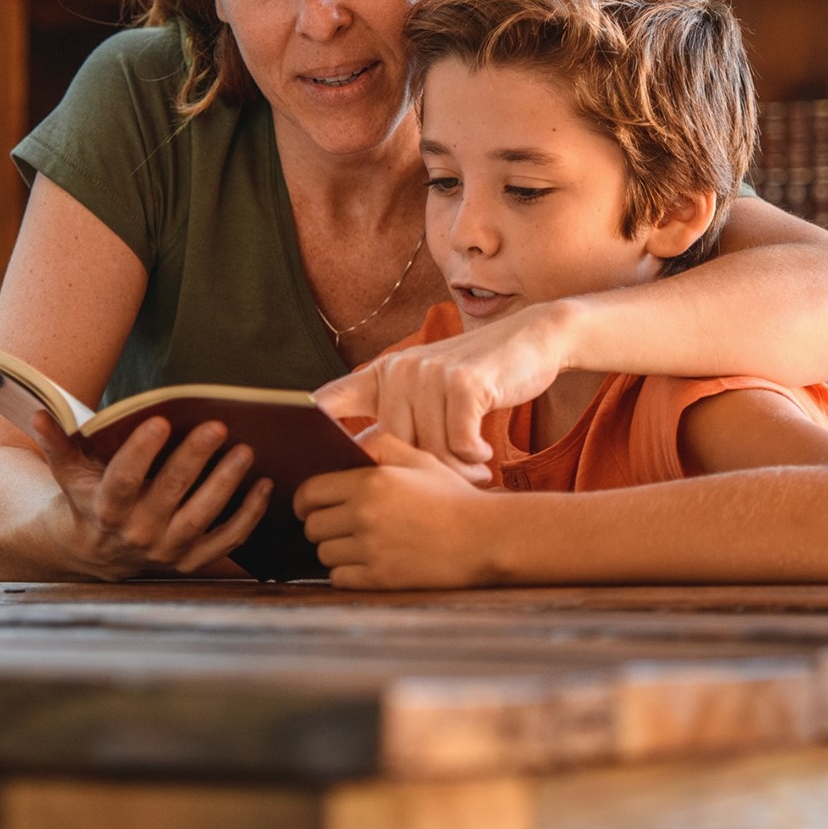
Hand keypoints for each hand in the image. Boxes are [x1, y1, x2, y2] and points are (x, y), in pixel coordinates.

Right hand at [29, 412, 272, 578]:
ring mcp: (167, 550)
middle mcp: (137, 533)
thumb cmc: (87, 497)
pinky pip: (226, 540)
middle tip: (217, 426)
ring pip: (201, 517)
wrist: (96, 550)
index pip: (123, 480)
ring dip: (226, 484)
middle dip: (194, 458)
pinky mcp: (192, 559)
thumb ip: (58, 441)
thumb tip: (40, 412)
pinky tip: (265, 485)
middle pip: (170, 493)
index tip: (160, 421)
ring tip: (246, 451)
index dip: (141, 452)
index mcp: (106, 508)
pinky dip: (248, 516)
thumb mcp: (69, 471)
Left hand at [294, 433, 498, 588]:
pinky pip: (339, 578)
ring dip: (335, 551)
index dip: (305, 500)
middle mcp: (364, 515)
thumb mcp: (420, 459)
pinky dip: (347, 573)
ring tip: (357, 545)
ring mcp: (370, 549)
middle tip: (339, 527)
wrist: (484, 538)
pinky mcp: (379, 578)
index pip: (310, 492)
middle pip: (313, 526)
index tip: (310, 507)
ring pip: (324, 554)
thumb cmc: (453, 498)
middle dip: (321, 526)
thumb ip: (381, 446)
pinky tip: (366, 564)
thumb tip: (347, 447)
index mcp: (370, 482)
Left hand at [313, 300, 575, 476]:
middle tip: (448, 489)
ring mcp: (430, 373)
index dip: (309, 426)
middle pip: (393, 447)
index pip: (332, 399)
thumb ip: (399, 420)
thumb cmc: (476, 379)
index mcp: (382, 375)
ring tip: (475, 475)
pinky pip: (460, 442)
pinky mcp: (465, 381)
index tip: (297, 452)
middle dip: (420, 476)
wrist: (530, 340)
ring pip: (430, 449)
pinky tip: (485, 455)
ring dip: (454, 471)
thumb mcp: (428, 389)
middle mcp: (399, 370)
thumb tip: (366, 474)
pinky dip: (474, 456)